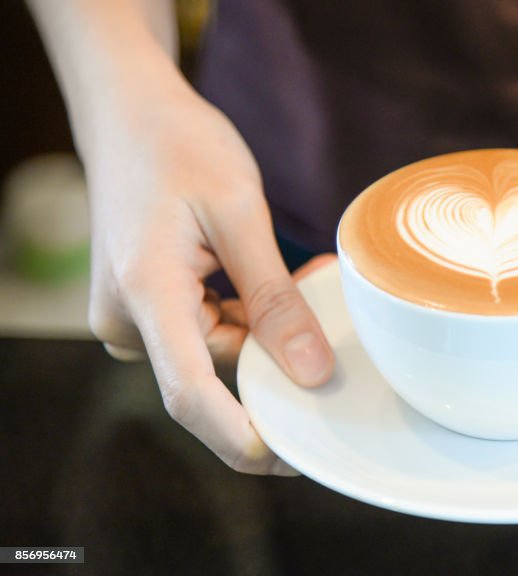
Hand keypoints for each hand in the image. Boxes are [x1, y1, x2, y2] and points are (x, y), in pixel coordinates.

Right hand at [86, 85, 334, 473]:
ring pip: (217, 353)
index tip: (294, 458)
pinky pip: (205, 333)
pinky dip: (244, 315)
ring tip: (295, 273)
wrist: (128, 111)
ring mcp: (133, 317)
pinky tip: (268, 277)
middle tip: (317, 299)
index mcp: (146, 294)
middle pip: (216, 373)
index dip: (243, 438)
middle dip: (275, 353)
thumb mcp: (240, 213)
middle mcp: (128, 319)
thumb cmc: (179, 146)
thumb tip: (311, 371)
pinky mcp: (148, 309)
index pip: (190, 395)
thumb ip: (275, 297)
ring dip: (263, 328)